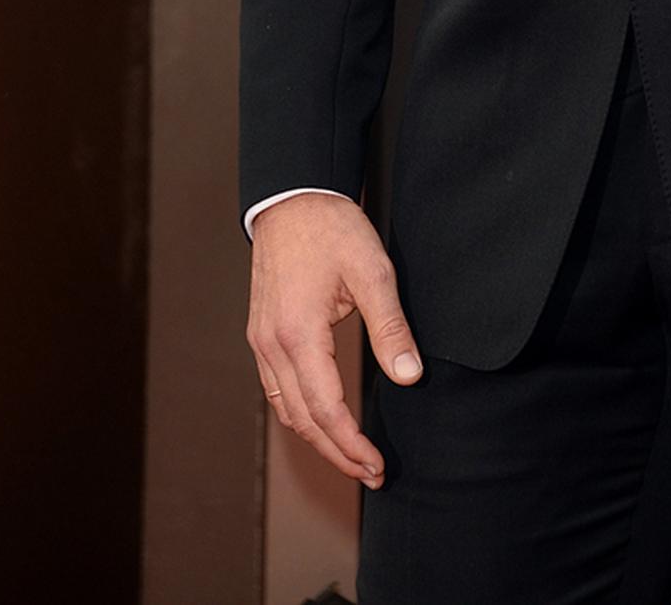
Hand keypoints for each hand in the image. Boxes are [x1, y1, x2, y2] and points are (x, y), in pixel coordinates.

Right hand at [246, 193, 422, 486]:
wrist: (292, 197)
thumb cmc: (332, 229)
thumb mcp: (373, 271)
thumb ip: (391, 327)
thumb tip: (409, 376)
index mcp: (298, 334)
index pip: (326, 409)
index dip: (352, 444)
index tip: (377, 465)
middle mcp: (272, 345)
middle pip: (303, 420)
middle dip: (337, 453)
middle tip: (370, 473)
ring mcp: (262, 341)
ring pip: (286, 409)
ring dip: (317, 438)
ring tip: (350, 455)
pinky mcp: (262, 333)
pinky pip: (277, 389)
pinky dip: (300, 413)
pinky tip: (322, 419)